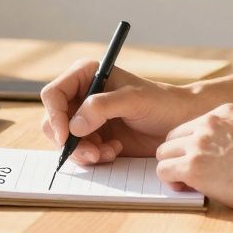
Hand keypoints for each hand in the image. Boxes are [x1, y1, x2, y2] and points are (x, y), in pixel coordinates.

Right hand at [41, 59, 201, 164]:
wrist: (178, 123)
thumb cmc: (161, 103)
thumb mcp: (133, 99)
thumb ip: (102, 107)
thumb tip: (74, 126)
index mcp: (85, 75)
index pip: (53, 94)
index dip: (55, 116)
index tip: (67, 136)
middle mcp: (81, 95)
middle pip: (53, 120)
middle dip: (69, 140)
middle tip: (91, 153)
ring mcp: (86, 118)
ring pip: (64, 140)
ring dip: (83, 151)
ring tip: (108, 152)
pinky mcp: (94, 137)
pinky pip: (79, 151)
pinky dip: (93, 156)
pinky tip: (114, 151)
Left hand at [155, 103, 232, 213]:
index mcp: (225, 112)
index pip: (193, 125)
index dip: (194, 146)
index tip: (204, 160)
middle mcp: (208, 122)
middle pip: (174, 136)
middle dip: (179, 155)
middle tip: (192, 173)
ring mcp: (199, 143)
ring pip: (163, 153)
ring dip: (173, 168)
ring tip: (188, 183)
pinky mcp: (193, 166)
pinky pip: (163, 170)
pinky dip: (171, 181)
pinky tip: (186, 188)